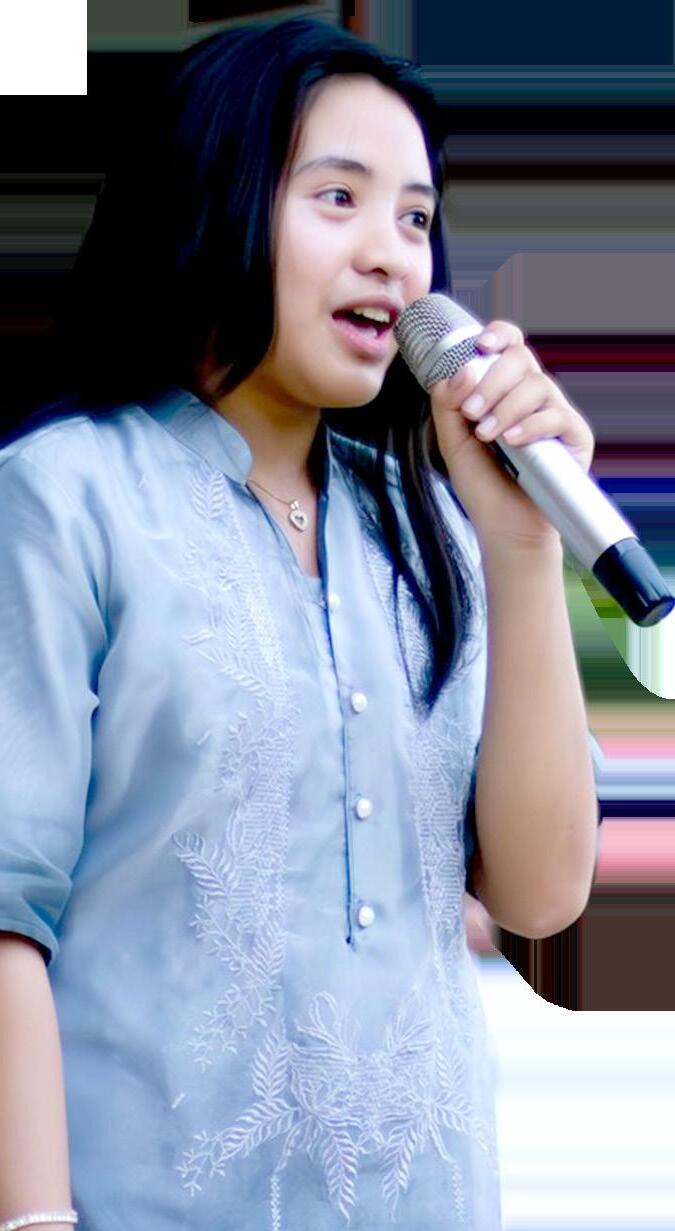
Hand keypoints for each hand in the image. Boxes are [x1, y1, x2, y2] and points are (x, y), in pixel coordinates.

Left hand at [428, 320, 595, 551]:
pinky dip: (530, 425)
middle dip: (491, 381)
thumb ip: (448, 403)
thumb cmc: (483, 484)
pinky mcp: (575, 436)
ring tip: (487, 436)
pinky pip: (556, 415)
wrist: (505, 527)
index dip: (498, 335)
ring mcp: (555, 413)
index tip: (480, 346)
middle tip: (471, 413)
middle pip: (520, 358)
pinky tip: (512, 443)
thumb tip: (464, 369)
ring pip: (536, 385)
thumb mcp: (453, 440)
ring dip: (505, 407)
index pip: (508, 346)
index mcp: (504, 390)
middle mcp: (532, 395)